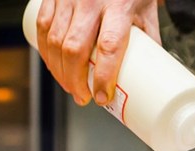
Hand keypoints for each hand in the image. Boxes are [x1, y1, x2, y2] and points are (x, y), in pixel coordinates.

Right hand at [36, 0, 160, 106]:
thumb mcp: (146, 14)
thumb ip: (148, 45)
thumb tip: (151, 81)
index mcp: (119, 6)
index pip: (109, 46)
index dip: (104, 76)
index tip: (102, 98)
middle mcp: (91, 0)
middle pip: (75, 49)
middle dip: (75, 80)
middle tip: (83, 98)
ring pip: (55, 41)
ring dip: (59, 71)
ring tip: (70, 87)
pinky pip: (43, 27)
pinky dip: (45, 52)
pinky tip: (53, 67)